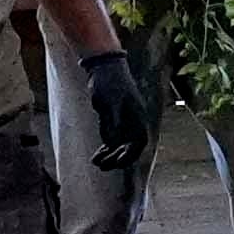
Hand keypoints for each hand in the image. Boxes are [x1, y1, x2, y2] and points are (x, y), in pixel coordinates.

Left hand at [82, 47, 157, 171]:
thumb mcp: (109, 103)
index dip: (130, 156)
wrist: (105, 67)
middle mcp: (133, 121)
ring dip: (109, 155)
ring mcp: (124, 120)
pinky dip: (106, 147)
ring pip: (120, 145)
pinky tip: (97, 153)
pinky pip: (113, 138)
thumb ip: (112, 122)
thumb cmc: (109, 84)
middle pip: (129, 148)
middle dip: (116, 159)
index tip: (118, 163)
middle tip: (101, 166)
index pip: (138, 144)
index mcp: (137, 118)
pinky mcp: (115, 118)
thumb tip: (114, 142)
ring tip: (95, 162)